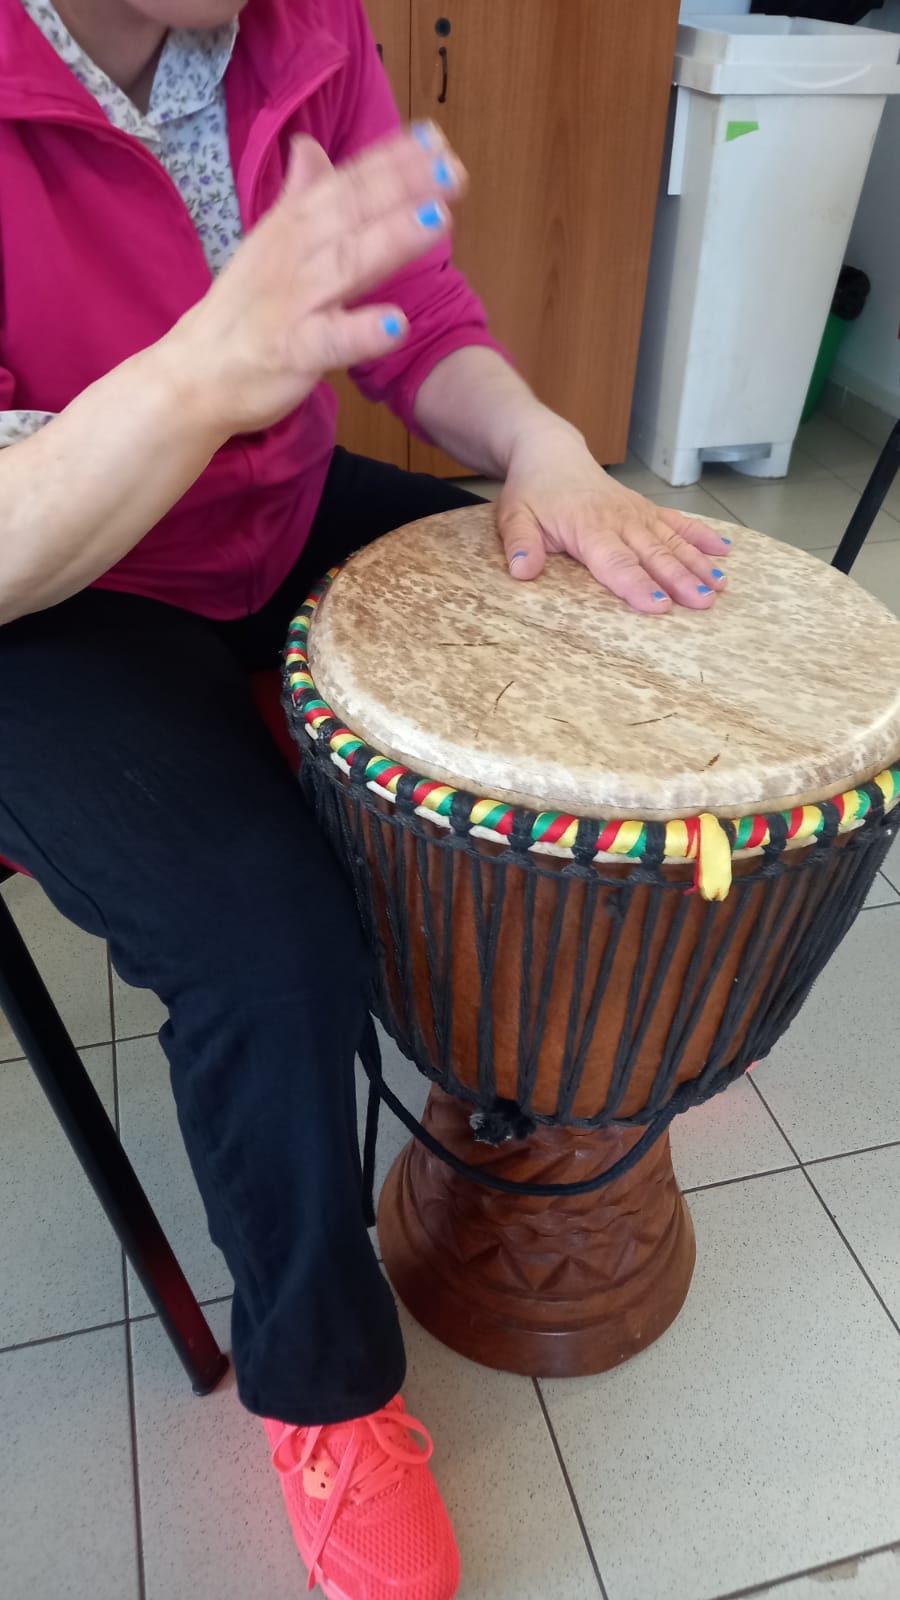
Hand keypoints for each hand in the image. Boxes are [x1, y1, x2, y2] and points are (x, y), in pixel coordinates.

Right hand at [166, 123, 465, 436]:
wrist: (193, 376)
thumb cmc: (242, 311)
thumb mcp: (268, 244)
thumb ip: (299, 198)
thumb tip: (310, 147)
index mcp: (291, 226)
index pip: (346, 184)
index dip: (391, 160)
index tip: (437, 139)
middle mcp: (292, 255)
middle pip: (351, 213)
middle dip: (403, 188)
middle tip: (452, 168)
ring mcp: (291, 304)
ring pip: (346, 265)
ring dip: (391, 241)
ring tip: (437, 220)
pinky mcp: (290, 352)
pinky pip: (328, 341)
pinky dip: (361, 333)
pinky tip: (396, 325)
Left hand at [498, 423, 730, 611]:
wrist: (549, 452)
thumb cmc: (532, 490)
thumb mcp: (514, 517)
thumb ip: (520, 544)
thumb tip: (522, 571)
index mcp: (588, 527)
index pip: (615, 562)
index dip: (637, 585)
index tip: (659, 605)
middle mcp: (619, 520)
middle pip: (654, 555)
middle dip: (681, 579)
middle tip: (704, 602)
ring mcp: (637, 513)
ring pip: (672, 541)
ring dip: (698, 564)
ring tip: (721, 586)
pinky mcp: (646, 508)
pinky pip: (678, 522)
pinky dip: (702, 535)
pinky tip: (725, 551)